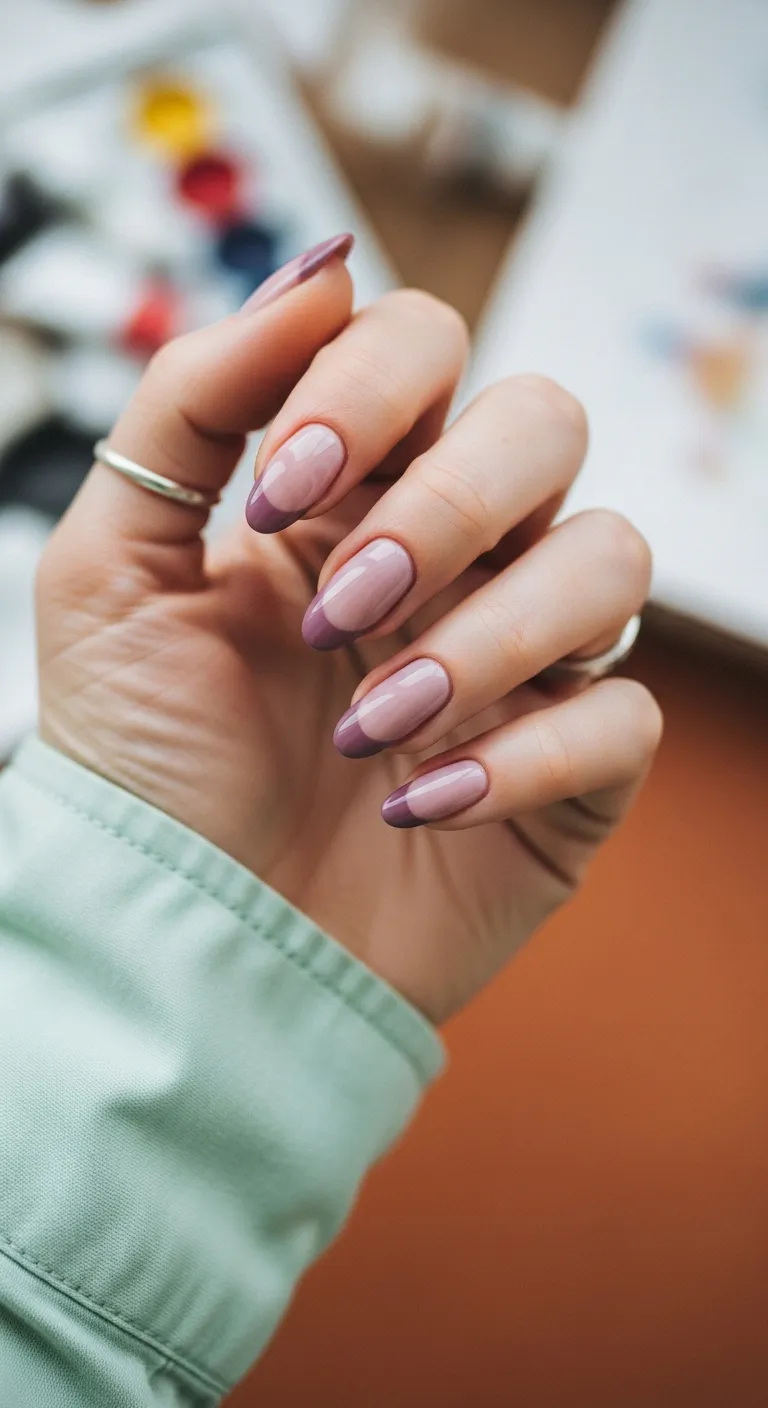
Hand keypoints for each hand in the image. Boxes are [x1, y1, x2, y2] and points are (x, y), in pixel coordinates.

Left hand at [38, 242, 660, 1023]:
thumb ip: (192, 402)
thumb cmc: (144, 756)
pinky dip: (525, 755)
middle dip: (451, 502)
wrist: (181, 936)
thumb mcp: (112, 567)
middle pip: (546, 424)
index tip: (285, 492)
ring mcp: (519, 656)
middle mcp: (452, 554)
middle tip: (345, 603)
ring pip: (609, 560)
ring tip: (370, 725)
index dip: (372, 388)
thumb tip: (321, 267)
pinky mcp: (568, 768)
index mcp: (351, 490)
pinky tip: (420, 804)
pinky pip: (622, 716)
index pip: (426, 347)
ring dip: (490, 635)